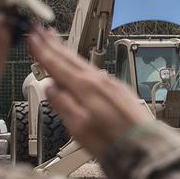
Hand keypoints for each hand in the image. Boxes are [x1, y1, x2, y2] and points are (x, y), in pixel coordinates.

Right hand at [28, 27, 151, 158]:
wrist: (147, 147)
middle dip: (53, 44)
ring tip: (56, 41)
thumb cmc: (113, 143)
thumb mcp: (79, 128)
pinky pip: (94, 71)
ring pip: (83, 63)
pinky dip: (82, 63)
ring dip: (66, 51)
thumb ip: (62, 105)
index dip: (42, 50)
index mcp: (85, 89)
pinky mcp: (120, 91)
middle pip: (70, 59)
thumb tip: (50, 89)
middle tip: (40, 30)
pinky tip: (80, 65)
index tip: (32, 37)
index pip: (57, 65)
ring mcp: (111, 85)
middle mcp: (100, 81)